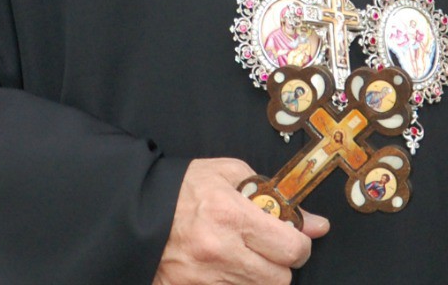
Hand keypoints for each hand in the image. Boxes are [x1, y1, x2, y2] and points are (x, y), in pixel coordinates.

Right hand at [153, 158, 329, 284]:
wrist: (132, 208)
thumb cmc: (181, 189)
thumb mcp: (227, 174)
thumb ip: (273, 196)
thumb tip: (314, 225)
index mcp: (231, 216)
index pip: (292, 248)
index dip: (300, 243)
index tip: (294, 237)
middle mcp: (220, 251)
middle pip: (280, 279)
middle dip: (280, 264)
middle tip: (267, 248)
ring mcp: (203, 277)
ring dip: (257, 275)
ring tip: (240, 255)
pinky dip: (232, 282)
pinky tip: (222, 267)